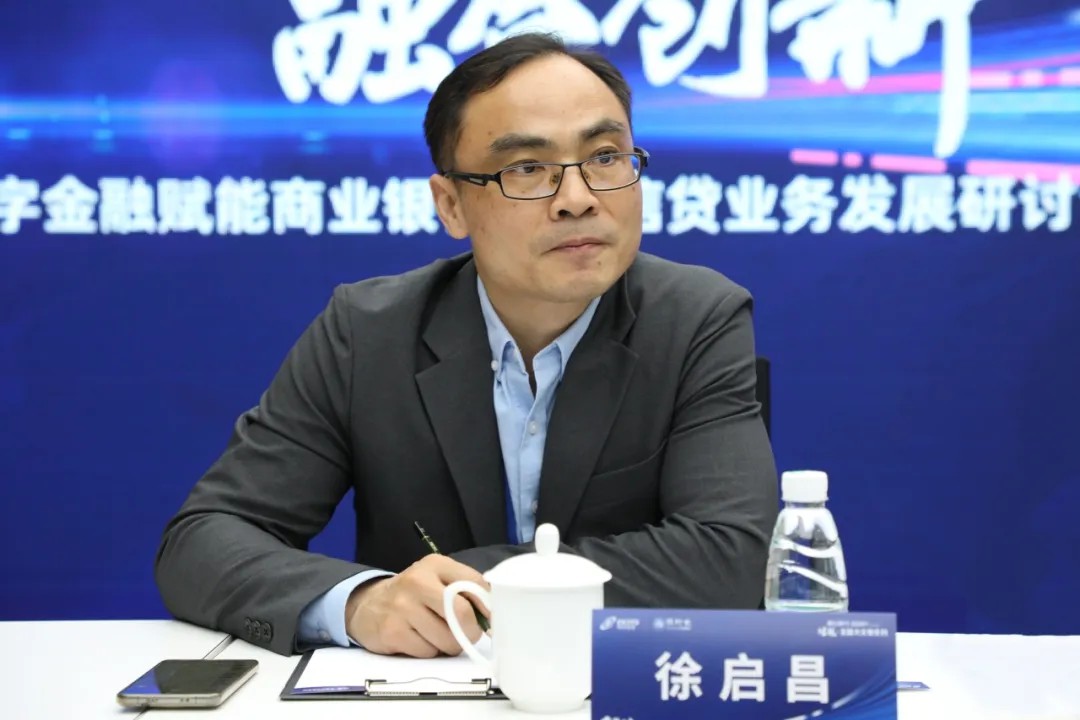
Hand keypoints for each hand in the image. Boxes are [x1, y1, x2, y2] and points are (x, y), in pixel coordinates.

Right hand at [345, 555, 489, 656]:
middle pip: (461, 613)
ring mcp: (402, 607)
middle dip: (470, 631)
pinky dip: (429, 651)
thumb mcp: (438, 578)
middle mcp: (418, 582)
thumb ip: (465, 589)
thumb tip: (494, 612)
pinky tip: (420, 639)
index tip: (492, 621)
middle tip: (467, 635)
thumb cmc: (413, 593)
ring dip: (449, 645)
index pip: (474, 584)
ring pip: (446, 639)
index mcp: (435, 565)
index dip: (489, 607)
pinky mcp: (392, 631)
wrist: (368, 604)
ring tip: (438, 635)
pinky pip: (427, 652)